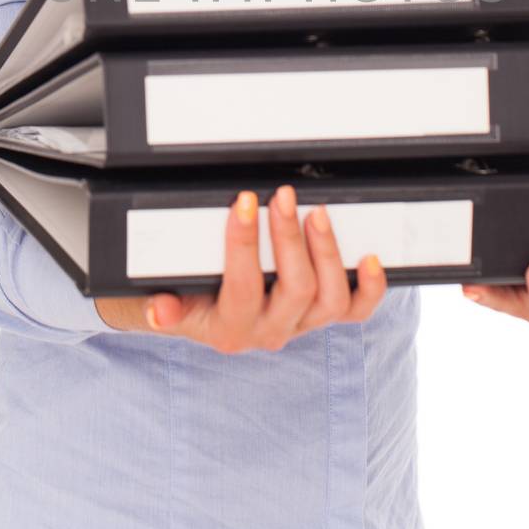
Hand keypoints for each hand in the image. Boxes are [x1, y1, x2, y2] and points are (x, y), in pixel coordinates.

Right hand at [142, 184, 386, 351]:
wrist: (206, 318)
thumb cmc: (191, 298)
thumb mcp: (169, 302)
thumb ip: (164, 308)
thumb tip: (157, 311)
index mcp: (230, 327)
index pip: (242, 286)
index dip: (244, 244)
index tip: (245, 202)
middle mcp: (270, 331)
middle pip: (294, 289)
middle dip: (290, 238)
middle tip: (283, 198)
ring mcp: (301, 325)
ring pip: (329, 300)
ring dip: (326, 253)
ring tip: (316, 214)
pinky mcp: (322, 317)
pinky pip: (356, 310)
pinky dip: (371, 287)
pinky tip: (370, 258)